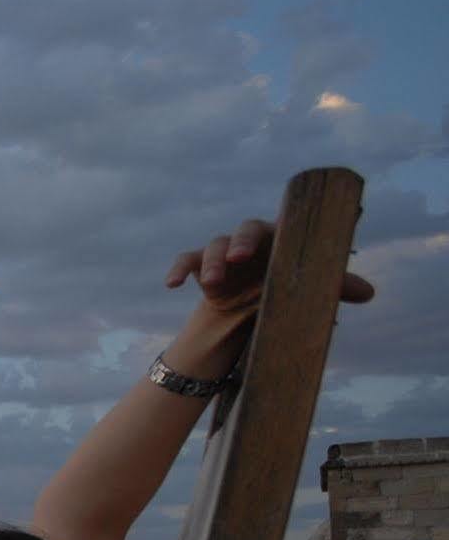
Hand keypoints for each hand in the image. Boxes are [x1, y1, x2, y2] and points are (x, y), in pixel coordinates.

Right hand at [165, 218, 375, 324]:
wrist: (244, 315)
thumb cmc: (280, 295)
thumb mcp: (305, 292)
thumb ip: (333, 287)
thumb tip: (368, 292)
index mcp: (278, 240)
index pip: (280, 224)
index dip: (277, 224)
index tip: (277, 232)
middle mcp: (250, 241)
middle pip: (244, 230)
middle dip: (239, 242)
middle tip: (238, 258)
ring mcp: (223, 253)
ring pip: (213, 246)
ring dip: (210, 263)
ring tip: (210, 284)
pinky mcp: (200, 267)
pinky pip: (186, 260)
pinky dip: (178, 269)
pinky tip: (171, 284)